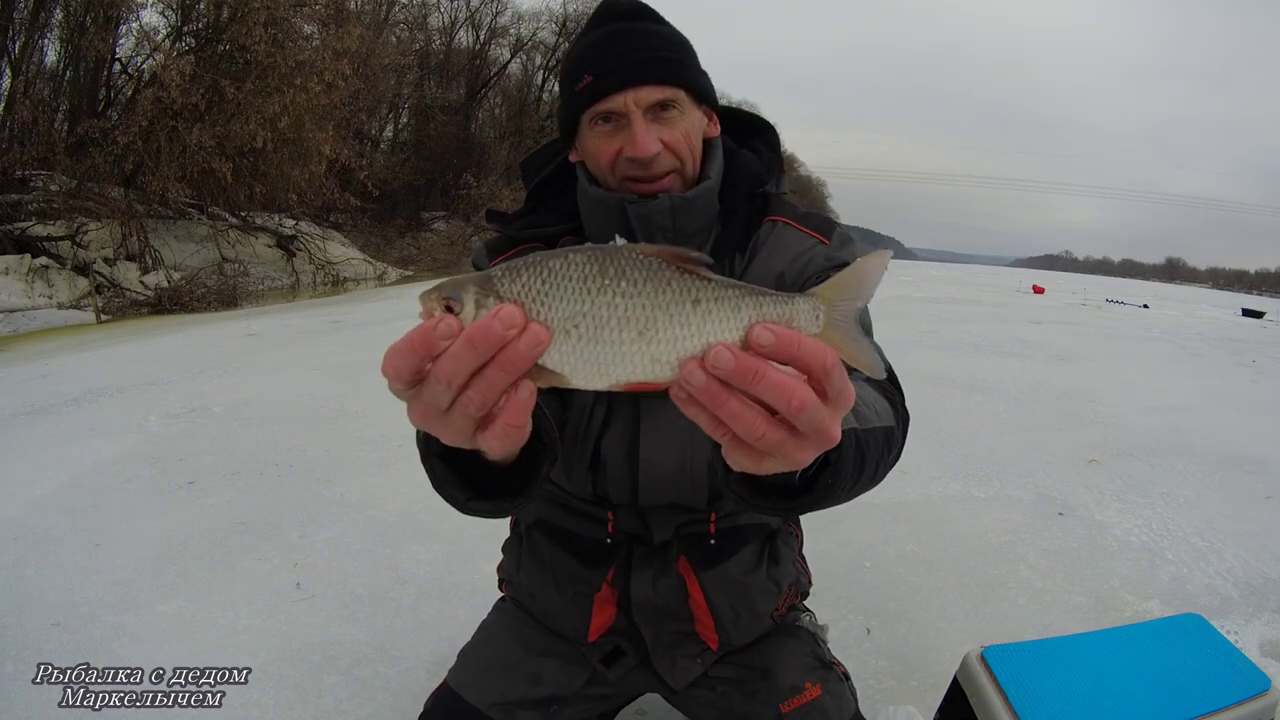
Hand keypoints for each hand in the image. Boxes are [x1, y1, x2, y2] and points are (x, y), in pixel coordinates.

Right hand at [381, 303, 550, 464]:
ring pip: (477, 398)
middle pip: (446, 378)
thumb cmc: (465, 363)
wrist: (488, 412)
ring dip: (508, 364)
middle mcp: (425, 407)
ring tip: (535, 336)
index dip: (421, 344)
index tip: (450, 322)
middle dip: (480, 344)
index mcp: (408, 378)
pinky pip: (499, 433)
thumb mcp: (456, 342)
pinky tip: (529, 386)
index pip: (400, 364)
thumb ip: (462, 325)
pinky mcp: (486, 445)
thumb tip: (485, 299)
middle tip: (511, 316)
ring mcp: (455, 430)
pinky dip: (515, 410)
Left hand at [669, 324, 855, 475]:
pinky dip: (701, 415)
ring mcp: (794, 452)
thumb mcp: (796, 365)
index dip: (790, 347)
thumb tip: (730, 323)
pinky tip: (682, 392)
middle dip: (751, 375)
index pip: (823, 365)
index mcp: (837, 393)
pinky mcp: (762, 465)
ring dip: (718, 398)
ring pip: (756, 428)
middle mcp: (822, 427)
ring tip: (690, 372)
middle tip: (715, 353)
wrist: (793, 433)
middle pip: (792, 402)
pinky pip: (729, 441)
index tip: (755, 331)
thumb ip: (774, 347)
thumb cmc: (791, 383)